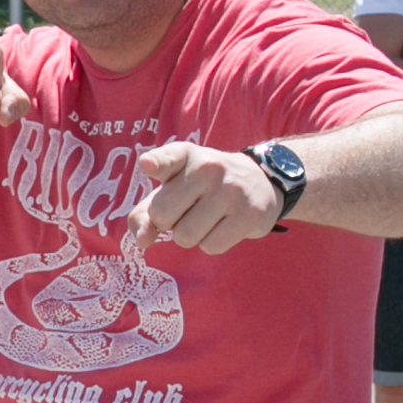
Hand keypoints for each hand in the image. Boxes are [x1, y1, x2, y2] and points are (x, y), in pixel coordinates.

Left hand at [128, 139, 280, 255]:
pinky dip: (211, 244)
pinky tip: (222, 227)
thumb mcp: (172, 190)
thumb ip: (144, 214)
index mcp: (186, 155)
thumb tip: (143, 240)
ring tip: (205, 219)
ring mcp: (230, 190)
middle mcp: (208, 168)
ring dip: (190, 236)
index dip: (156, 164)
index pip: (167, 158)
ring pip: (185, 236)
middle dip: (168, 223)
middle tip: (186, 211)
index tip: (149, 165)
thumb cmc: (201, 190)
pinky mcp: (247, 215)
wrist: (258, 184)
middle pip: (162, 215)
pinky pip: (210, 246)